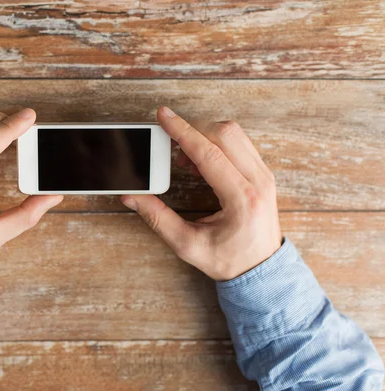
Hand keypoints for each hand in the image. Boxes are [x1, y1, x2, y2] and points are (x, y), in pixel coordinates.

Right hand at [121, 107, 281, 280]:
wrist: (262, 270)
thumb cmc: (229, 260)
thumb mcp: (188, 245)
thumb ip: (158, 219)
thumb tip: (132, 197)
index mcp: (242, 199)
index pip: (209, 153)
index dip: (182, 132)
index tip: (164, 116)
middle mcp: (258, 182)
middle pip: (224, 134)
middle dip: (192, 130)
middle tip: (170, 145)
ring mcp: (264, 175)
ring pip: (234, 134)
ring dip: (204, 136)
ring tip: (184, 159)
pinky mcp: (262, 173)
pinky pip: (239, 143)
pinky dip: (216, 143)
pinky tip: (201, 161)